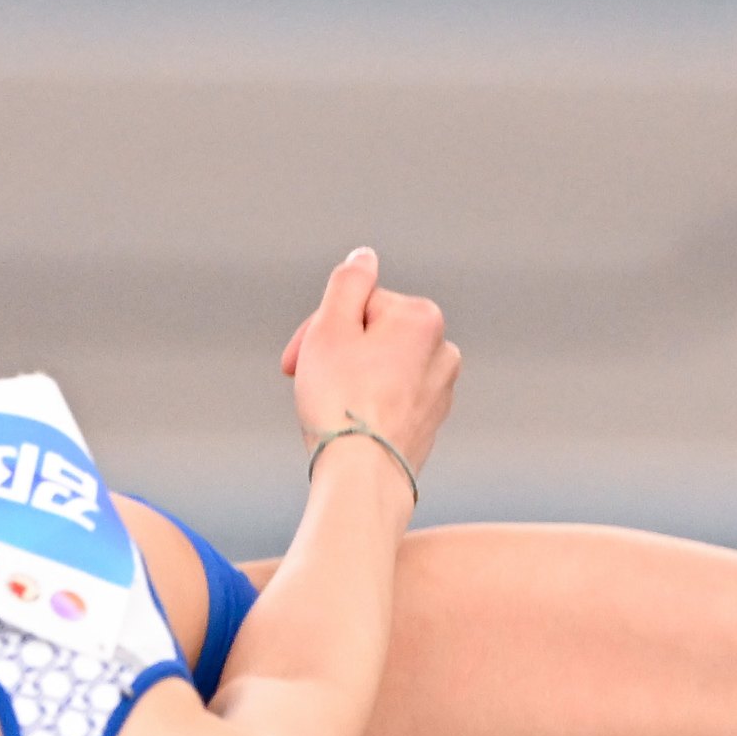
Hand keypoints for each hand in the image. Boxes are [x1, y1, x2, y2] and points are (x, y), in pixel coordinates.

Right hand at [278, 249, 457, 475]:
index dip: (317, 330)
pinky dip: (367, 408)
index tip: (293, 363)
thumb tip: (365, 256)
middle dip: (336, 354)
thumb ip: (348, 283)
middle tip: (306, 386)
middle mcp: (443, 350)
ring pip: (381, 369)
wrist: (363, 478)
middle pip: (372, 336)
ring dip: (350, 380)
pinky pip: (390, 402)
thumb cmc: (341, 402)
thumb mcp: (331, 327)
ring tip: (330, 410)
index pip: (356, 306)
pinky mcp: (431, 425)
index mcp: (422, 317)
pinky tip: (350, 429)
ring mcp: (441, 391)